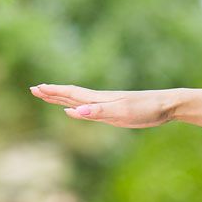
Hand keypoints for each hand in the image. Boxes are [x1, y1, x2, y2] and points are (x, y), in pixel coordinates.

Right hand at [28, 84, 178, 128]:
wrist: (167, 106)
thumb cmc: (146, 109)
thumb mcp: (121, 112)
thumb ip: (97, 112)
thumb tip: (74, 112)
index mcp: (99, 99)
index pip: (71, 94)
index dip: (53, 91)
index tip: (35, 88)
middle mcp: (101, 100)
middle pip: (71, 95)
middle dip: (53, 93)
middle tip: (34, 89)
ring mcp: (108, 105)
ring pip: (80, 101)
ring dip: (63, 99)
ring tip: (49, 96)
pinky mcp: (116, 112)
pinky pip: (91, 110)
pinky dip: (79, 110)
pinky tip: (76, 111)